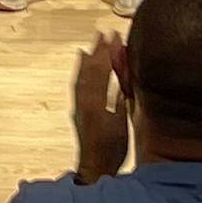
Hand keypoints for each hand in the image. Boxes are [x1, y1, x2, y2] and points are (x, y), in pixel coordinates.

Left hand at [71, 31, 131, 181]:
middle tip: (102, 34)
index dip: (106, 53)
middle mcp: (83, 102)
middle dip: (96, 52)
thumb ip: (121, 102)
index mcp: (95, 103)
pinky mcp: (79, 112)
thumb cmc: (111, 151)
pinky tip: (85, 66)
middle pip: (88, 71)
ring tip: (92, 45)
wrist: (94, 168)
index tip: (112, 36)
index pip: (100, 72)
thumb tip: (122, 81)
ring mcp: (80, 107)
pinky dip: (83, 72)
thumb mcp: (121, 126)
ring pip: (81, 77)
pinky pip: (79, 85)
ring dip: (88, 60)